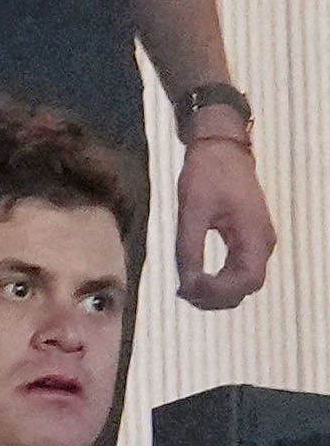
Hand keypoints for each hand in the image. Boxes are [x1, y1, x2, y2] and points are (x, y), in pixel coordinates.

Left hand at [176, 133, 277, 308]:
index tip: (187, 289)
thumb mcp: (192, 210)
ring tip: (187, 291)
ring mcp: (257, 241)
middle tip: (184, 295)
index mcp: (254, 236)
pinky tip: (196, 278)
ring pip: (243, 279)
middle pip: (246, 286)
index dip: (218, 292)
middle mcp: (262, 243)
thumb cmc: (208, 174)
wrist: (221, 148)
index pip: (245, 281)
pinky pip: (238, 267)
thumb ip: (189, 248)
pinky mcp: (247, 237)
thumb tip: (186, 282)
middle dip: (217, 297)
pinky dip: (220, 278)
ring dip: (218, 291)